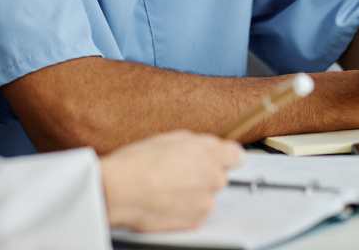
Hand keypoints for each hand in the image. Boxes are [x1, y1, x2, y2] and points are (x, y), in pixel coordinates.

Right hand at [100, 131, 241, 232]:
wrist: (122, 191)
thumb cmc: (139, 163)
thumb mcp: (171, 138)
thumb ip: (197, 143)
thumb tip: (206, 147)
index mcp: (210, 153)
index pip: (237, 155)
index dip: (225, 156)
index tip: (218, 157)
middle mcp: (213, 178)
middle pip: (219, 176)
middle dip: (204, 174)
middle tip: (179, 171)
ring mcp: (205, 202)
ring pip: (206, 195)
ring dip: (194, 192)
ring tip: (167, 187)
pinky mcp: (195, 221)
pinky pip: (196, 212)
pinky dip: (185, 208)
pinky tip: (166, 200)